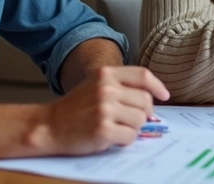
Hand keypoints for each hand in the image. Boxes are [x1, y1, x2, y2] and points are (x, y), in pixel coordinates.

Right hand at [39, 66, 169, 154]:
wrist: (49, 126)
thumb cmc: (75, 108)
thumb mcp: (96, 85)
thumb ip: (121, 86)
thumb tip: (153, 100)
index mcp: (106, 74)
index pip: (143, 76)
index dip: (158, 86)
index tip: (164, 96)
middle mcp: (106, 89)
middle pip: (145, 102)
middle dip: (143, 114)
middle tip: (130, 121)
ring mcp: (105, 109)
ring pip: (140, 120)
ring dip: (132, 129)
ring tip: (115, 128)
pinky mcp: (103, 130)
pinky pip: (130, 137)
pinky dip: (125, 141)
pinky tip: (111, 138)